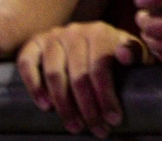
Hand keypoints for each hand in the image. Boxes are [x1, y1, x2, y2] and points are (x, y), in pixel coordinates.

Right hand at [17, 22, 144, 137]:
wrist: (90, 39)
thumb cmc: (113, 52)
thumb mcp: (132, 50)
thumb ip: (134, 52)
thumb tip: (123, 54)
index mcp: (100, 32)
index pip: (100, 68)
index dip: (106, 97)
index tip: (113, 120)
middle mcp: (75, 31)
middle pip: (78, 76)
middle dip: (88, 108)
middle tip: (96, 130)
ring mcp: (53, 36)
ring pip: (54, 74)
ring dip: (64, 105)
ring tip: (75, 126)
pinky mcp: (34, 43)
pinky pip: (27, 64)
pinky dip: (34, 86)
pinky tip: (46, 106)